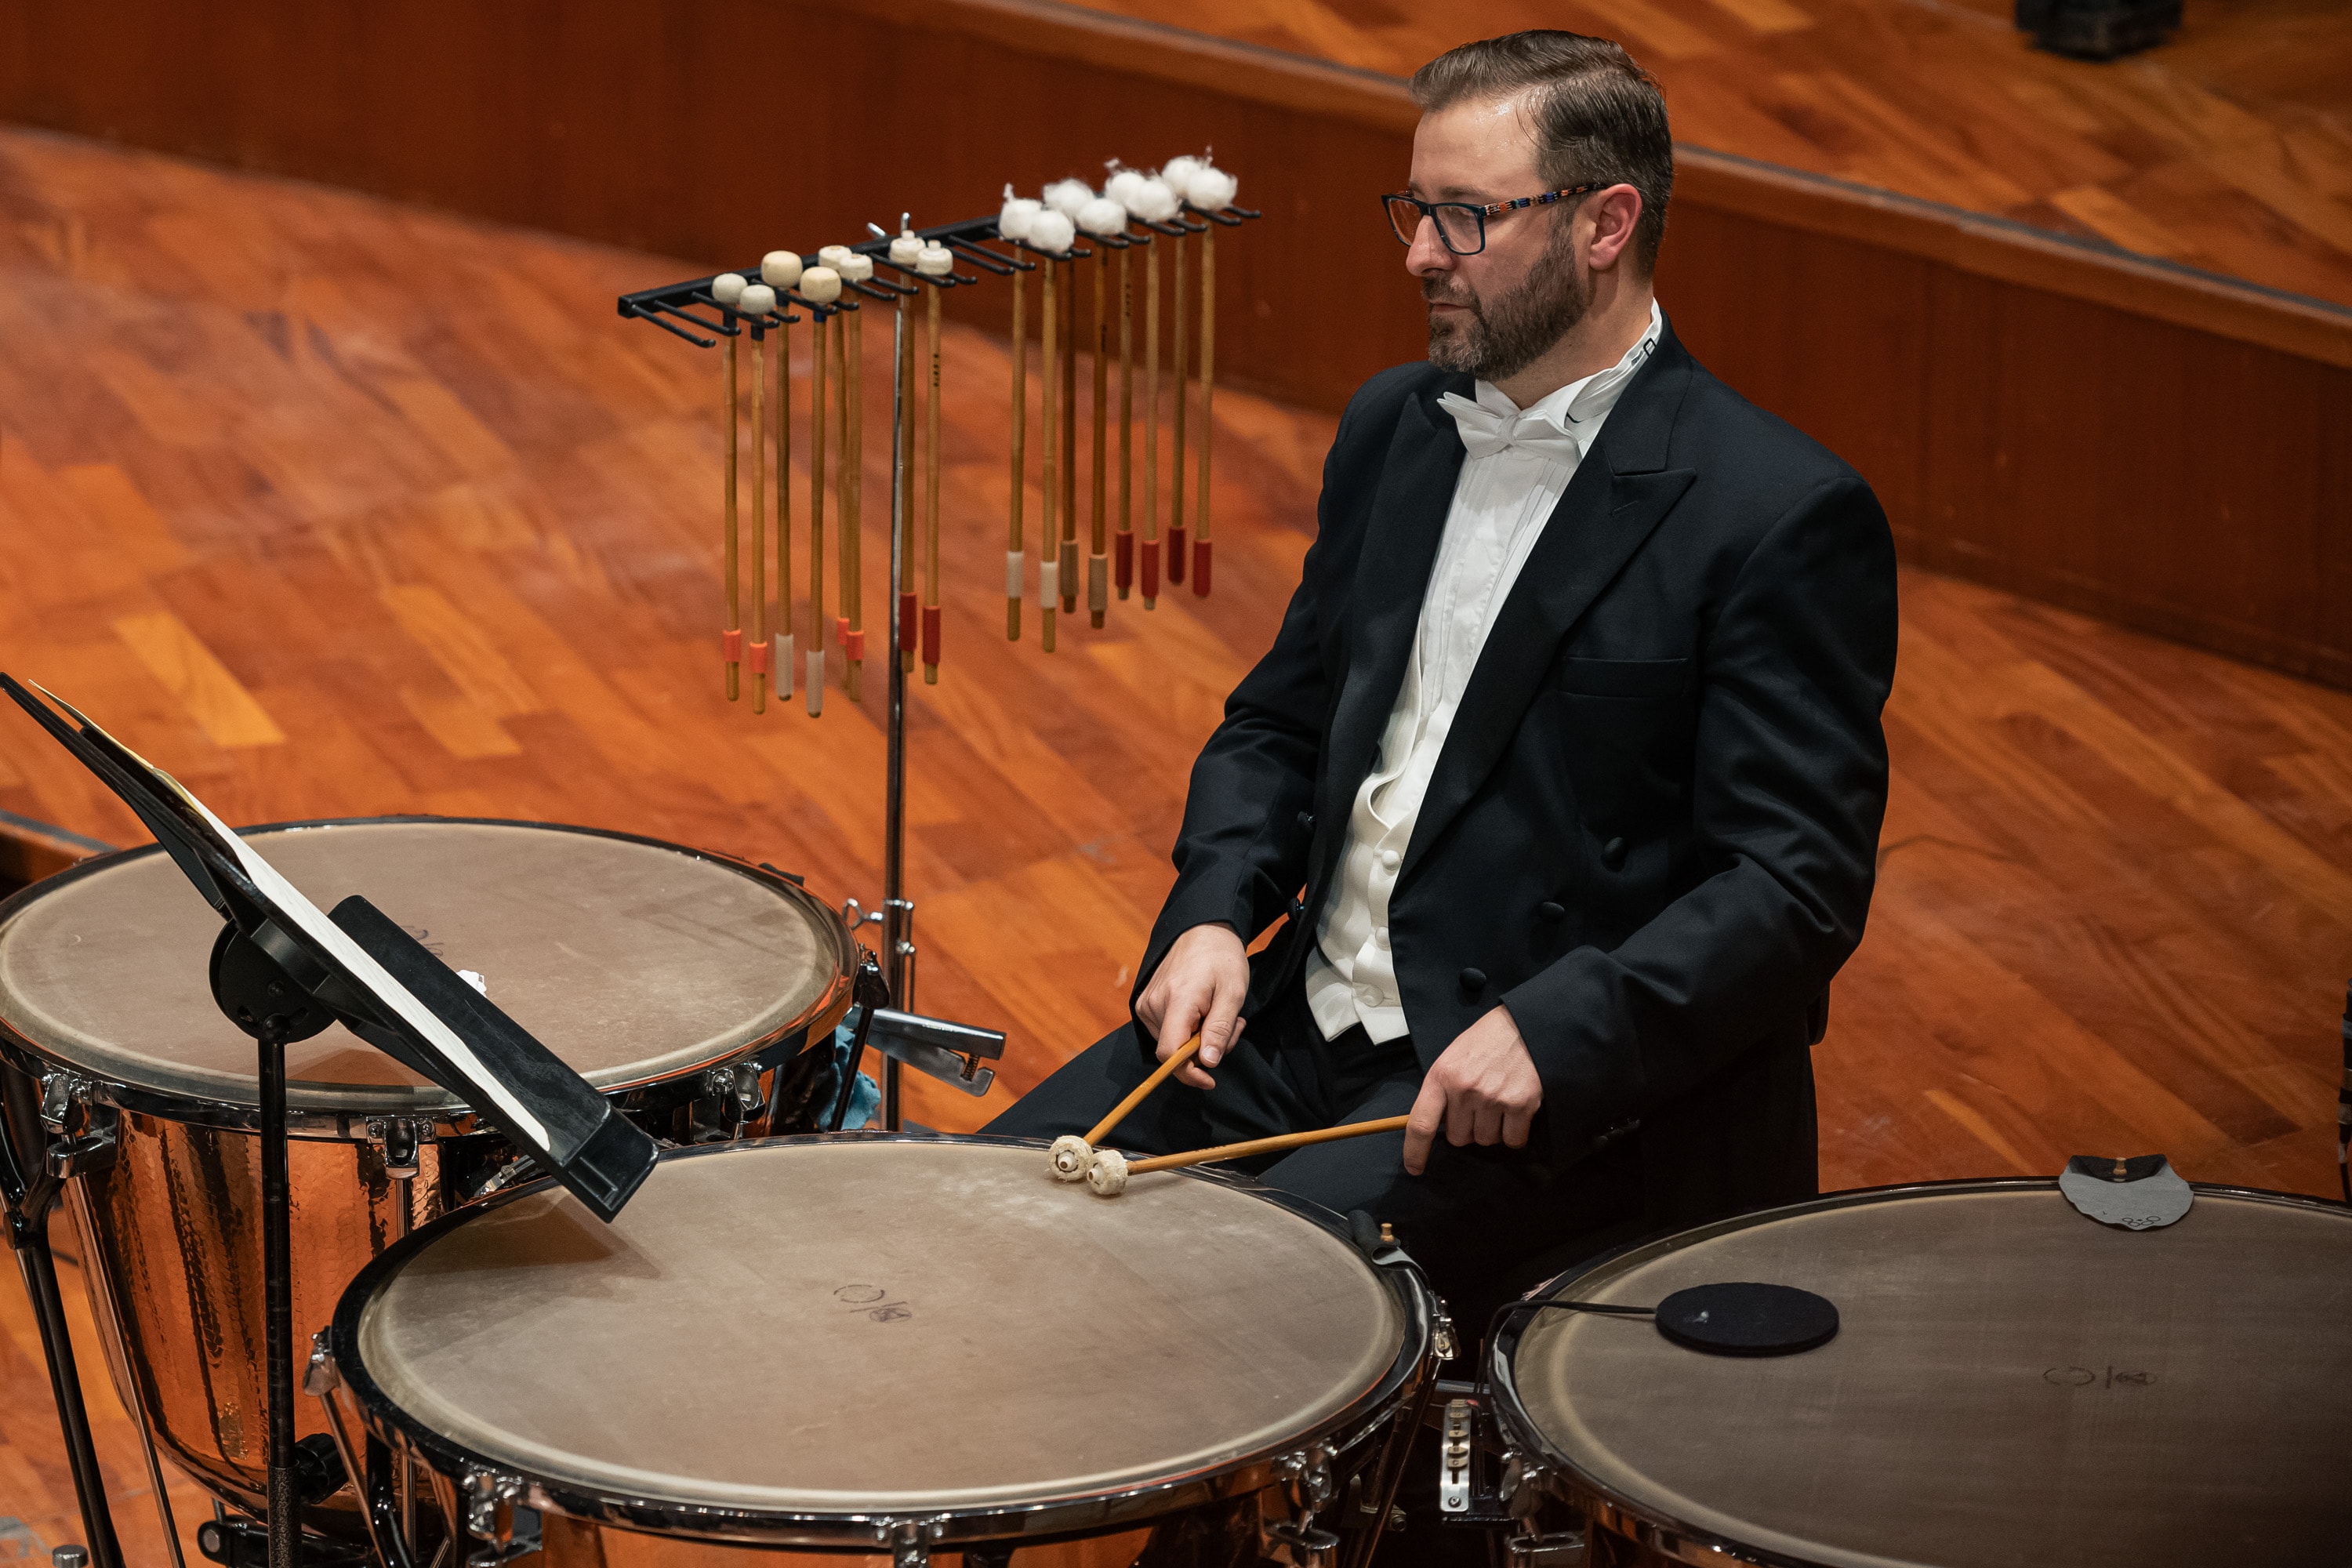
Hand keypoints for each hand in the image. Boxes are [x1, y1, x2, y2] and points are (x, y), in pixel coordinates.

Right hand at [1133, 924, 1249, 1089]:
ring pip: (1172, 1043)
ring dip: (1200, 1039)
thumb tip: (1207, 1063)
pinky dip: (1189, 1030)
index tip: (1209, 1079)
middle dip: (1206, 1050)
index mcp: (1177, 1000)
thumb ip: (1220, 1029)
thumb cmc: (1222, 958)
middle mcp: (1153, 1004)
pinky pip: (1166, 1031)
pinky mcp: (1144, 1003)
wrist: (1202, 929)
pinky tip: (1205, 1011)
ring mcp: (1146, 1003)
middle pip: (1175, 1050)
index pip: (1170, 1052)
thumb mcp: (1233, 992)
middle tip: (1233, 1027)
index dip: (1188, 1073)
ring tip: (1219, 1013)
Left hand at [1403, 1006, 1541, 1175]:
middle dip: (1468, 1128)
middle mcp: (1464, 1090)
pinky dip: (1514, 1133)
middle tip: (1479, 1105)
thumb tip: (1438, 1126)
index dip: (1415, 1152)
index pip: (1420, 1124)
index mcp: (1441, 1076)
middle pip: (1459, 1138)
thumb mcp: (1453, 1057)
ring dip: (1492, 1129)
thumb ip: (1443, 1090)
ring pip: (1486, 1140)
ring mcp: (1492, 1098)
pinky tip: (1516, 1111)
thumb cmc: (1485, 1041)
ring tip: (1498, 1102)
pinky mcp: (1520, 1105)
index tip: (1414, 1169)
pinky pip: (1512, 1140)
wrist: (1525, 1024)